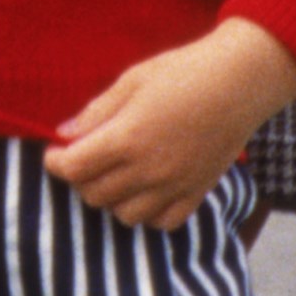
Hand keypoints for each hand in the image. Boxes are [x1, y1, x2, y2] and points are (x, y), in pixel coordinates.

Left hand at [47, 16, 295, 226]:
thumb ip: (96, 112)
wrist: (240, 82)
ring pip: (124, 215)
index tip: (55, 153)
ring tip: (115, 174)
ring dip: (111, 198)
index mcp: (126, 139)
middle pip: (94, 195)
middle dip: (81, 178)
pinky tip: (146, 190)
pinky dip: (147, 213)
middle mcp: (148, 171)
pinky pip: (162, 222)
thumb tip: (63, 135)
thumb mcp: (131, 80)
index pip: (74, 168)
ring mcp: (174, 186)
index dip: (56, 163)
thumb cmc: (183, 72)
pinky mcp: (197, 193)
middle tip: (85, 158)